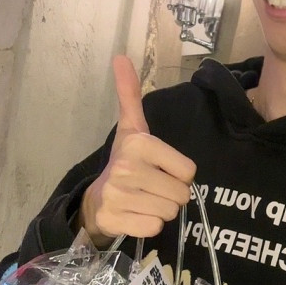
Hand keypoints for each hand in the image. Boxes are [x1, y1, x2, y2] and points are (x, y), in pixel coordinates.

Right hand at [77, 55, 194, 245]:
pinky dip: (149, 224)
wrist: (96, 199)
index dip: (179, 174)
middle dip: (171, 193)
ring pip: (170, 211)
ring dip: (161, 209)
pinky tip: (136, 214)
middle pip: (182, 193)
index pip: (189, 171)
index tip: (160, 169)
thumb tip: (121, 57)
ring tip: (144, 199)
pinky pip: (155, 227)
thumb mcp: (132, 127)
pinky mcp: (115, 219)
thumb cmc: (125, 161)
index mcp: (140, 143)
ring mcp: (119, 195)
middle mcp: (127, 167)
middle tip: (152, 187)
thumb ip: (130, 94)